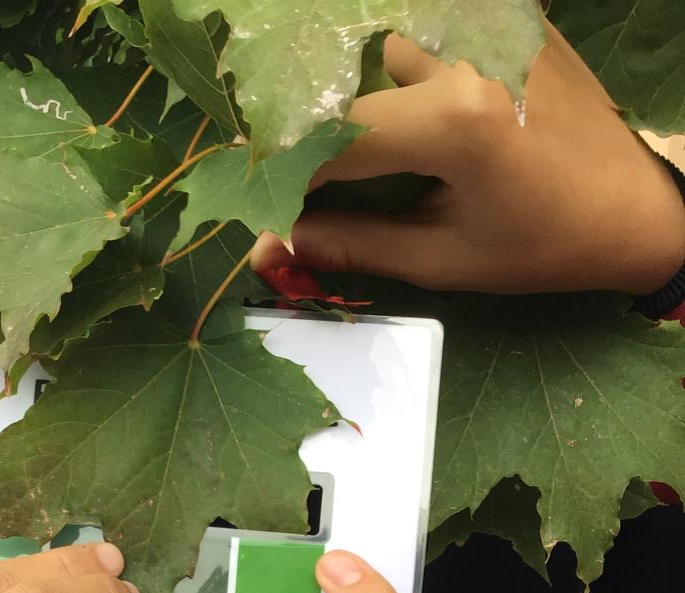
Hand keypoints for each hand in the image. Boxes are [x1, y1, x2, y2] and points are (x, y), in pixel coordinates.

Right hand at [252, 23, 684, 295]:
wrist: (634, 205)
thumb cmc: (543, 245)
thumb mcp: (443, 258)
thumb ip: (354, 245)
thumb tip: (277, 246)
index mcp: (454, 117)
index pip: (333, 139)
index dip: (288, 179)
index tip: (267, 208)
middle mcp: (467, 50)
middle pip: (348, 76)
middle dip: (315, 133)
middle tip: (306, 179)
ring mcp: (490, 23)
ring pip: (382, 41)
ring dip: (360, 89)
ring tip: (365, 145)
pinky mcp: (506, 15)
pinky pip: (429, 28)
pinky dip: (403, 66)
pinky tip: (407, 109)